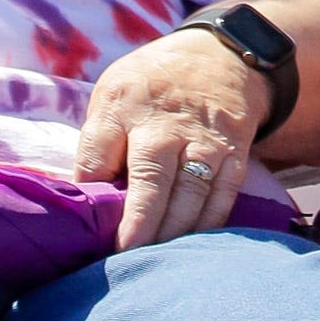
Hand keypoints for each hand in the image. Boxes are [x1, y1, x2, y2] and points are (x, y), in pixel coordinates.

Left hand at [74, 27, 272, 248]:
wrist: (223, 53)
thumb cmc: (152, 86)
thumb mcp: (112, 94)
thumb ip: (98, 145)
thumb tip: (87, 206)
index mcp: (123, 106)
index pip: (97, 158)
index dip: (90, 200)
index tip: (84, 233)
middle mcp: (166, 122)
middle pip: (150, 183)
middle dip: (136, 230)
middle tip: (121, 267)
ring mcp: (205, 137)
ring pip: (189, 196)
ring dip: (170, 236)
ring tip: (151, 266)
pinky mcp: (235, 150)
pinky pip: (222, 197)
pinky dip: (206, 227)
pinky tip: (190, 249)